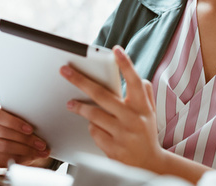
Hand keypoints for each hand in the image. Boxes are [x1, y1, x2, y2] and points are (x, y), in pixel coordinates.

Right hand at [0, 101, 50, 166]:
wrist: (15, 137)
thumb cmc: (17, 122)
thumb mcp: (17, 111)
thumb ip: (13, 104)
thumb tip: (0, 96)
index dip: (14, 123)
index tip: (30, 129)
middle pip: (4, 134)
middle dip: (26, 140)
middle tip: (41, 144)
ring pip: (5, 147)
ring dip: (25, 150)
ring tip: (40, 151)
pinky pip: (4, 159)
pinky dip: (20, 159)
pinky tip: (31, 157)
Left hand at [60, 45, 165, 170]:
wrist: (149, 165)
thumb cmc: (145, 133)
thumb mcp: (150, 112)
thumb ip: (145, 93)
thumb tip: (138, 76)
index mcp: (143, 106)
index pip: (134, 81)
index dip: (126, 64)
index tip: (115, 50)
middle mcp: (133, 119)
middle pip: (102, 95)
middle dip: (80, 81)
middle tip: (65, 71)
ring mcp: (123, 134)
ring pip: (93, 114)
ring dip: (79, 107)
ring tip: (71, 104)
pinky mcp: (113, 148)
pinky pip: (94, 131)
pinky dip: (92, 127)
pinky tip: (95, 128)